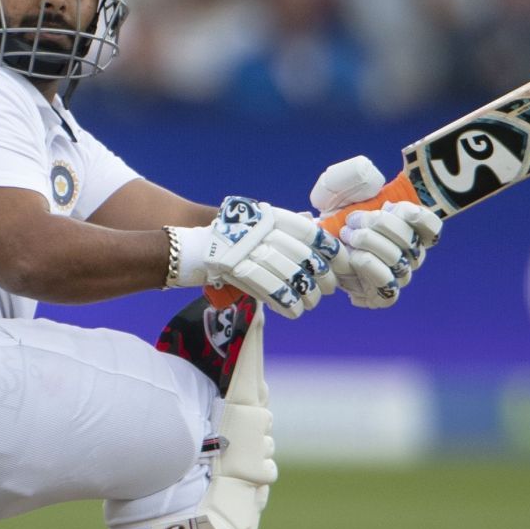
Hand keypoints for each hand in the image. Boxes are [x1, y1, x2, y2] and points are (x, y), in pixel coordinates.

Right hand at [168, 197, 340, 318]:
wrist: (186, 249)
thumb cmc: (227, 239)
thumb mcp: (255, 223)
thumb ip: (284, 225)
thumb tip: (318, 227)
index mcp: (267, 216)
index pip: (308, 231)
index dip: (330, 249)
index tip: (342, 263)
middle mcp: (259, 230)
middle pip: (303, 256)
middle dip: (322, 276)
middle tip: (328, 288)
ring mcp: (246, 249)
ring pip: (290, 276)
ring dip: (306, 295)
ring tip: (311, 303)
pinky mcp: (234, 270)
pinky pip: (270, 290)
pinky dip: (287, 304)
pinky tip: (295, 312)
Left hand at [309, 156, 443, 309]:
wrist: (313, 245)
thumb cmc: (330, 215)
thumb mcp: (337, 188)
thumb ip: (355, 176)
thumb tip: (375, 182)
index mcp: (409, 228)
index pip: (432, 228)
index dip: (420, 218)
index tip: (393, 206)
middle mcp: (409, 253)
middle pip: (411, 242)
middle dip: (380, 226)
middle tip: (352, 220)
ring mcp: (397, 275)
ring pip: (397, 262)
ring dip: (370, 245)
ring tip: (348, 236)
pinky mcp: (382, 295)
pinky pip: (389, 290)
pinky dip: (370, 271)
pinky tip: (352, 259)